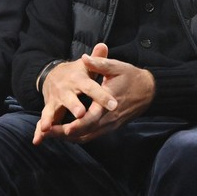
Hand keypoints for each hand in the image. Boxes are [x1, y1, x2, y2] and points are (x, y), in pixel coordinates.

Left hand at [35, 43, 154, 144]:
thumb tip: (84, 58)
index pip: (92, 119)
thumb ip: (100, 63)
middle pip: (86, 131)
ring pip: (87, 136)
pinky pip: (92, 136)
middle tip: (48, 133)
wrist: (148, 90)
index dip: (78, 125)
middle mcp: (109, 118)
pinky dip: (78, 136)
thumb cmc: (131, 77)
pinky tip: (66, 134)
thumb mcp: (117, 67)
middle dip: (65, 134)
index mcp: (109, 103)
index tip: (64, 128)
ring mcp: (110, 125)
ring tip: (51, 135)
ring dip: (69, 137)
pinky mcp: (110, 127)